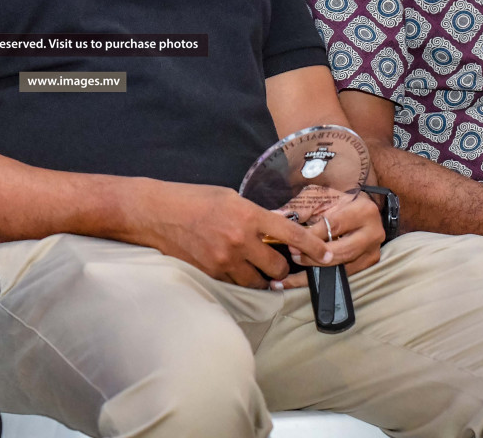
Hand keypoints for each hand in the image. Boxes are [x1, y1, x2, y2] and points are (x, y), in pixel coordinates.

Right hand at [133, 182, 328, 288]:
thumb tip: (278, 226)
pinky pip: (235, 285)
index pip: (292, 235)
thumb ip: (255, 214)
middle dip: (281, 268)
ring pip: (257, 283)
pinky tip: (236, 271)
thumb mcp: (229, 197)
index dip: (314, 248)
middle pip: (276, 268)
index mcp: (248, 215)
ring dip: (261, 279)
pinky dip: (240, 280)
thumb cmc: (192, 199)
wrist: (155, 213)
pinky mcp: (210, 274)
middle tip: (279, 263)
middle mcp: (240, 240)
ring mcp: (224, 261)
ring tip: (258, 270)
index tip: (328, 256)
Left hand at [273, 189, 384, 288]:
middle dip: (314, 257)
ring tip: (289, 275)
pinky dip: (319, 280)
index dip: (312, 236)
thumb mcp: (319, 196)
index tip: (291, 241)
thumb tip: (275, 215)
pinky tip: (296, 282)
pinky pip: (342, 276)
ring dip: (314, 272)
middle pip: (341, 252)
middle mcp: (373, 233)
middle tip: (293, 256)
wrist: (358, 208)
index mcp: (363, 211)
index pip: (334, 227)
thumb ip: (299, 207)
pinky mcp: (367, 264)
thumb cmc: (336, 201)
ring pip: (342, 268)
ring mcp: (372, 252)